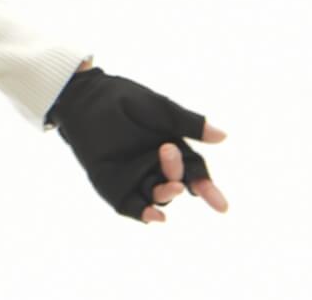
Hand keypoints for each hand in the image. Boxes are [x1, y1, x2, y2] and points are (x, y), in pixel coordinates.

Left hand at [49, 65, 229, 223]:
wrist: (88, 95)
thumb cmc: (125, 98)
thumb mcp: (160, 109)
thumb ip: (189, 123)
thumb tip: (223, 136)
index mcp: (172, 149)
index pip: (194, 174)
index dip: (207, 189)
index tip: (220, 206)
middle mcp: (155, 167)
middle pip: (177, 185)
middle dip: (180, 180)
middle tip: (171, 159)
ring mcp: (134, 176)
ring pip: (156, 197)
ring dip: (165, 196)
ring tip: (170, 186)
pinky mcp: (113, 183)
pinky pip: (129, 204)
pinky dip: (141, 213)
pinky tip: (152, 216)